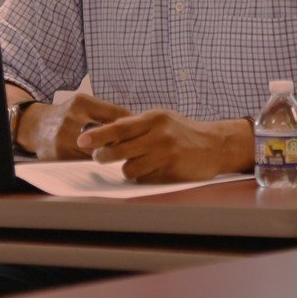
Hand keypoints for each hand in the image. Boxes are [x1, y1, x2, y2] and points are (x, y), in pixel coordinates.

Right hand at [18, 94, 131, 159]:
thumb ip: (108, 111)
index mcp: (81, 103)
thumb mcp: (85, 103)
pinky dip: (95, 164)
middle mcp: (71, 119)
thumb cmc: (67, 114)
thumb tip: (137, 120)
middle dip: (121, 143)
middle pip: (106, 136)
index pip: (113, 114)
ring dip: (111, 156)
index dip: (129, 126)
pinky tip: (104, 165)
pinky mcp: (59, 156)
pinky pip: (83, 163)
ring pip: (96, 152)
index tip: (140, 133)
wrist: (37, 127)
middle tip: (135, 149)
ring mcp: (63, 139)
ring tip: (124, 158)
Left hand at [76, 109, 251, 182]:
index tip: (81, 140)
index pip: (120, 127)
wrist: (214, 144)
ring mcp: (166, 154)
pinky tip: (154, 170)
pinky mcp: (172, 172)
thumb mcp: (161, 120)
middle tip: (97, 158)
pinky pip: (145, 179)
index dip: (99, 135)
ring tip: (138, 163)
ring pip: (130, 168)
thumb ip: (136, 126)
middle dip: (104, 156)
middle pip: (121, 150)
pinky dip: (144, 177)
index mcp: (153, 118)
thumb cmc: (182, 131)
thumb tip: (105, 135)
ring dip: (128, 169)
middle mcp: (159, 135)